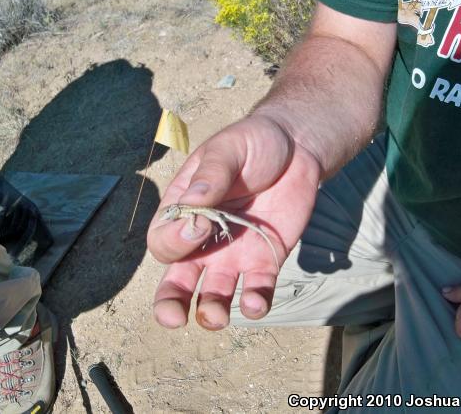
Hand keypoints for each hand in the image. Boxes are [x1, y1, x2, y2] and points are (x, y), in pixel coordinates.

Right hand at [147, 116, 319, 329]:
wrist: (297, 148)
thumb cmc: (253, 143)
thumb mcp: (228, 149)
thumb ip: (211, 175)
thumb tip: (194, 201)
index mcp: (184, 210)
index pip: (164, 240)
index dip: (175, 241)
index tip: (202, 223)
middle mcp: (203, 240)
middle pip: (177, 280)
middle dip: (170, 303)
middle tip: (173, 317)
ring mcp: (233, 254)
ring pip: (213, 294)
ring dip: (210, 311)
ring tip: (218, 317)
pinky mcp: (265, 261)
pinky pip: (256, 290)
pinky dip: (254, 302)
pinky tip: (255, 303)